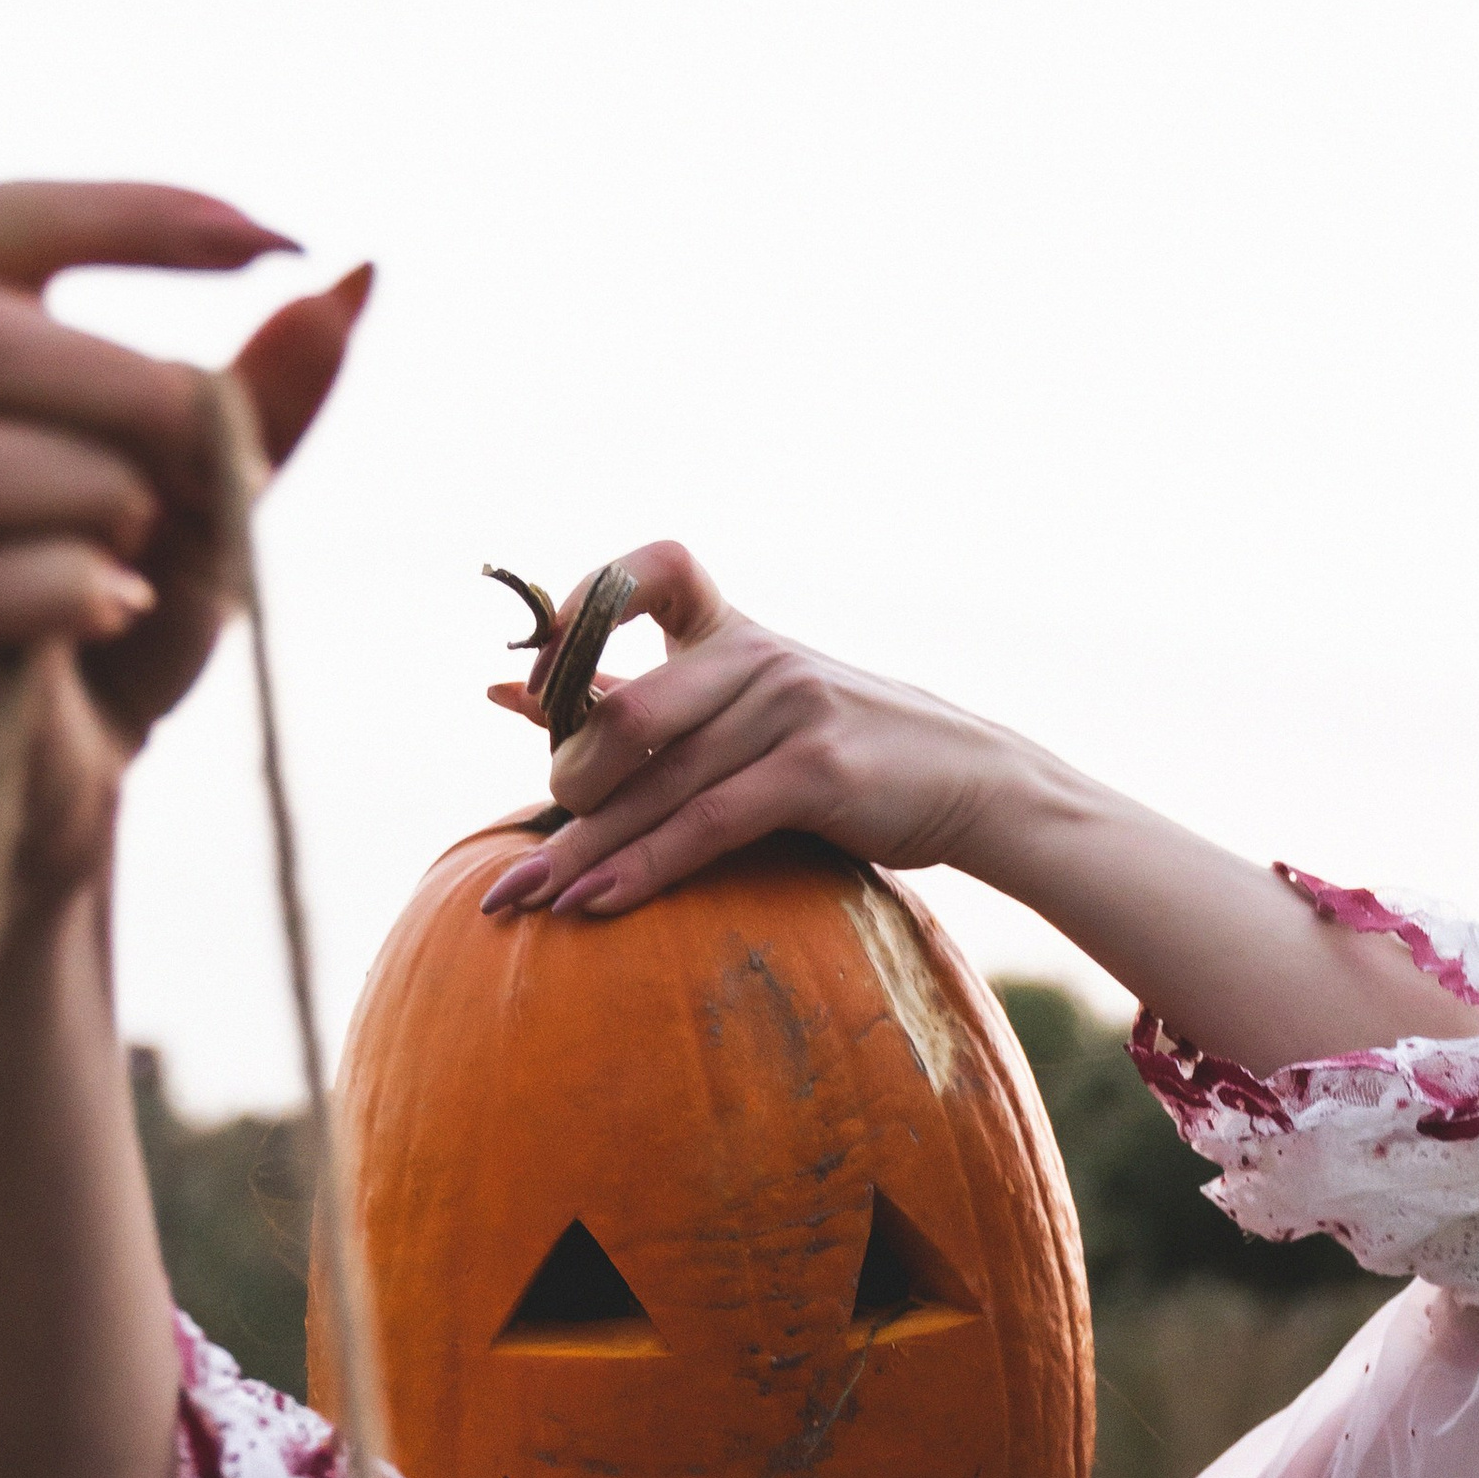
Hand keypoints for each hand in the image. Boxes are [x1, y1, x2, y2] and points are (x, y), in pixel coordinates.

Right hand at [0, 181, 371, 923]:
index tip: (271, 247)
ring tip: (147, 554)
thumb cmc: (132, 611)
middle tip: (200, 467)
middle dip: (125, 392)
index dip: (131, 213)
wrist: (81, 773)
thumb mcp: (222, 494)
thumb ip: (269, 394)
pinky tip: (124, 609)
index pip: (6, 223)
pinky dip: (76, 591)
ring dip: (100, 498)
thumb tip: (356, 272)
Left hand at [477, 542, 1006, 919]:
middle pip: (626, 715)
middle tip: (537, 849)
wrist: (971, 781)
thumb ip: (640, 701)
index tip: (527, 675)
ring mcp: (789, 708)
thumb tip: (507, 692)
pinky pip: (707, 824)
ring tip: (523, 899)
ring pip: (657, 784)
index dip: (583, 605)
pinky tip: (594, 905)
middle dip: (566, 790)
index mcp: (733, 630)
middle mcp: (757, 656)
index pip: (655, 571)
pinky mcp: (816, 770)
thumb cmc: (840, 753)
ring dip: (580, 854)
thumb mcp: (746, 709)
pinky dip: (643, 869)